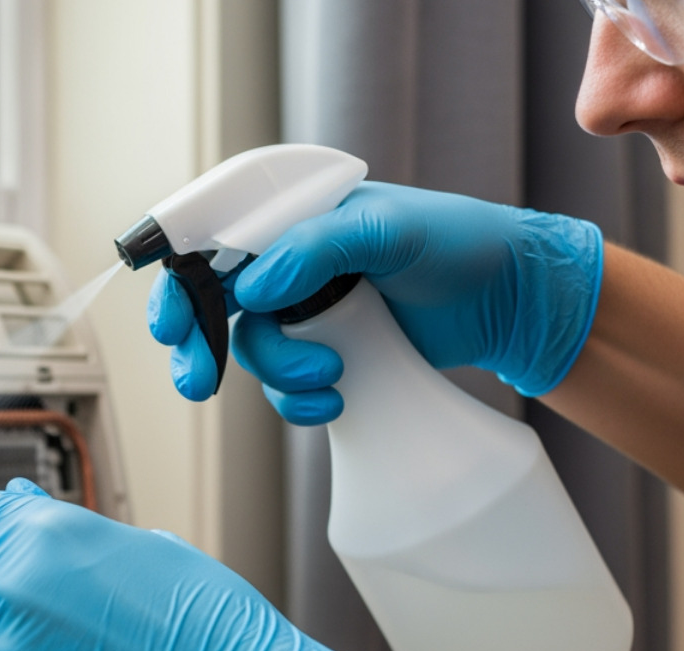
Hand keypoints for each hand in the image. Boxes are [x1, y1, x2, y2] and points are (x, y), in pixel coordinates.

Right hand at [147, 181, 603, 422]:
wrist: (511, 302)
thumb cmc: (459, 243)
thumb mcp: (388, 230)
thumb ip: (315, 249)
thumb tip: (250, 291)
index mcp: (291, 215)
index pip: (210, 236)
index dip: (179, 277)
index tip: (171, 321)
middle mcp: (287, 261)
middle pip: (209, 301)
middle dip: (197, 343)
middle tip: (197, 379)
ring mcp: (304, 310)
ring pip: (250, 351)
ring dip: (277, 375)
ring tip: (328, 379)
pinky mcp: (326, 353)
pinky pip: (284, 387)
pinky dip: (299, 402)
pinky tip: (336, 402)